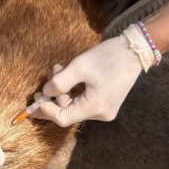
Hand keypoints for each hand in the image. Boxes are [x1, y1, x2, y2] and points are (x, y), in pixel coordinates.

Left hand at [29, 27, 156, 125]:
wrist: (134, 50)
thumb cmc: (108, 57)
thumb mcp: (80, 66)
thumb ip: (59, 82)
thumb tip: (45, 94)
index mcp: (95, 108)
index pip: (63, 118)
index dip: (46, 110)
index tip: (34, 100)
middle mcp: (101, 114)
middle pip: (68, 111)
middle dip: (55, 94)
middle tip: (51, 72)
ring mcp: (104, 109)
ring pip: (74, 105)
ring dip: (63, 89)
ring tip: (59, 68)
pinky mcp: (106, 102)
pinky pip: (83, 101)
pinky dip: (73, 90)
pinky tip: (68, 75)